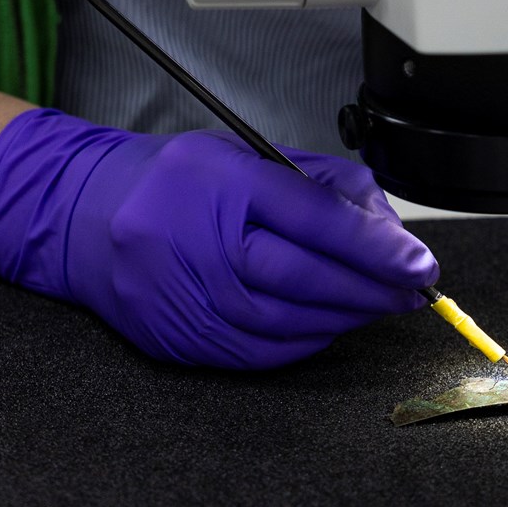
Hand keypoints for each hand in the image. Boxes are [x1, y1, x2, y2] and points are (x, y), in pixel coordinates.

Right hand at [0, 108, 438, 368]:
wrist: (88, 218)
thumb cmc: (177, 180)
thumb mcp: (246, 154)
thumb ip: (319, 185)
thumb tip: (386, 229)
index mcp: (221, 181)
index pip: (315, 218)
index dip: (376, 246)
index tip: (420, 263)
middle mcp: (200, 242)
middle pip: (306, 276)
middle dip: (373, 287)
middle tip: (414, 288)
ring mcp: (185, 298)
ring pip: (289, 321)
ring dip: (347, 316)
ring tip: (381, 303)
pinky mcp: (179, 340)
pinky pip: (260, 352)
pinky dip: (306, 340)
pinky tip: (331, 324)